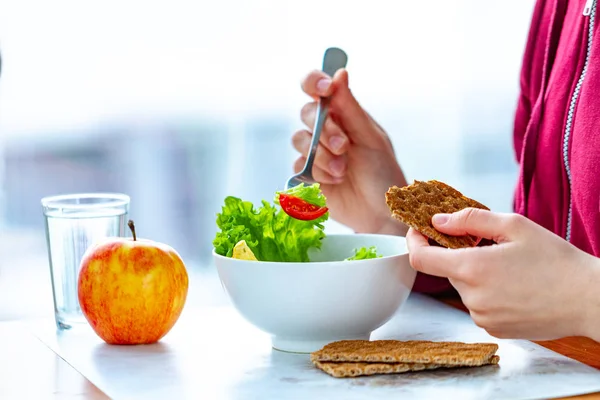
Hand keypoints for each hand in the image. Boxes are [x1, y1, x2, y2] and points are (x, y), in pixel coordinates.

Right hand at [292, 68, 407, 234]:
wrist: (381, 212)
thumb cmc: (382, 173)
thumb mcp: (371, 138)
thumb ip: (351, 108)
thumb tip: (340, 72)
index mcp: (342, 114)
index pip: (316, 87)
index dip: (314, 82)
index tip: (325, 88)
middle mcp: (324, 129)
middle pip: (306, 114)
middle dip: (324, 131)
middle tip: (344, 147)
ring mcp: (313, 152)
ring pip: (299, 140)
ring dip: (322, 156)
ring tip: (343, 171)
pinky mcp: (306, 175)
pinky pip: (298, 166)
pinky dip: (317, 173)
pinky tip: (335, 182)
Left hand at [406, 208, 599, 340]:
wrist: (589, 300)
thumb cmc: (555, 259)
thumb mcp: (514, 226)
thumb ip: (469, 220)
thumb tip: (437, 221)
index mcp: (472, 269)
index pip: (420, 258)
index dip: (415, 241)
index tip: (420, 230)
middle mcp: (471, 297)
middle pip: (447, 270)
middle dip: (459, 254)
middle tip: (487, 244)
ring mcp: (482, 317)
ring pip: (464, 287)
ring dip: (476, 274)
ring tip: (509, 268)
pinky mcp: (494, 329)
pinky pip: (478, 305)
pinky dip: (487, 292)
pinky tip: (514, 287)